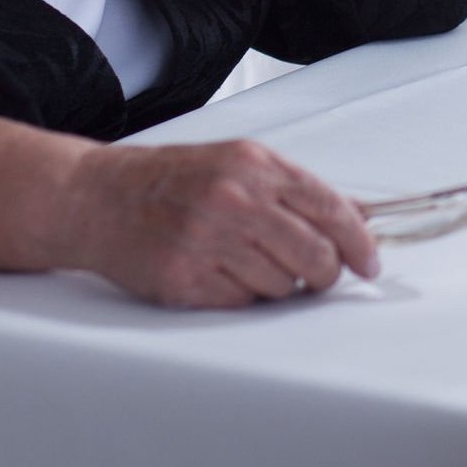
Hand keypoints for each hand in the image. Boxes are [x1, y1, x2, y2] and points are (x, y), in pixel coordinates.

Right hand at [61, 139, 380, 307]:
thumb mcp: (237, 163)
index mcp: (254, 166)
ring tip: (244, 260)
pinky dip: (240, 295)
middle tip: (316, 275)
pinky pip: (242, 303)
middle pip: (315, 256)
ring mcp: (208, 241)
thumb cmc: (171, 179)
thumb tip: (358, 215)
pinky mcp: (184, 279)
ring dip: (276, 283)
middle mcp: (234, 201)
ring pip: (281, 286)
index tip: (369, 262)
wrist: (98, 197)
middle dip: (325, 273)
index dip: (359, 242)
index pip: (330, 208)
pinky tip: (217, 272)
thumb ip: (296, 189)